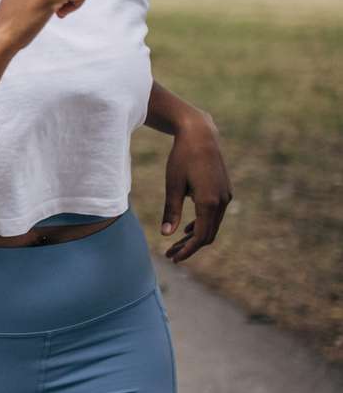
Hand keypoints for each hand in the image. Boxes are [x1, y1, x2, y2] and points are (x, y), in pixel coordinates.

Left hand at [160, 111, 231, 261]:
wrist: (200, 135)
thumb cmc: (182, 158)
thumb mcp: (172, 185)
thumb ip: (171, 211)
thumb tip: (166, 234)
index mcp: (209, 202)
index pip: (201, 236)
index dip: (187, 249)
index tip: (173, 257)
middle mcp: (222, 201)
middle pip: (208, 234)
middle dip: (189, 247)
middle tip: (170, 255)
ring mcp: (226, 196)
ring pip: (212, 225)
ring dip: (195, 237)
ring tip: (175, 245)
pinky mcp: (224, 190)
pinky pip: (215, 215)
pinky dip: (202, 224)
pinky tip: (187, 229)